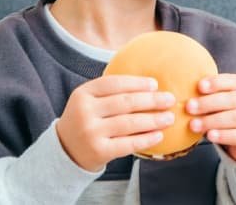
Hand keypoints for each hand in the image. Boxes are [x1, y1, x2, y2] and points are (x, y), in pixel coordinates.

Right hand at [56, 75, 175, 171]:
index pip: (114, 83)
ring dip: (153, 120)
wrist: (66, 150)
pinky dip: (146, 139)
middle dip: (152, 100)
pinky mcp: (98, 152)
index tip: (155, 84)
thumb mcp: (90, 100)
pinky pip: (128, 144)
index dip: (137, 83)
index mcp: (83, 94)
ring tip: (169, 118)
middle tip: (170, 100)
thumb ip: (112, 91)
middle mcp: (84, 112)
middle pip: (125, 103)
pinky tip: (159, 135)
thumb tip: (151, 84)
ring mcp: (90, 133)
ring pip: (129, 123)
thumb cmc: (87, 120)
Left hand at [186, 73, 235, 164]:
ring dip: (212, 121)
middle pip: (234, 99)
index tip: (199, 86)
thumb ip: (215, 99)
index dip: (217, 82)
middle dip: (209, 102)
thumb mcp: (229, 107)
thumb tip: (188, 97)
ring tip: (194, 125)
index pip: (235, 81)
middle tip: (189, 107)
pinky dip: (225, 135)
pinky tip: (211, 136)